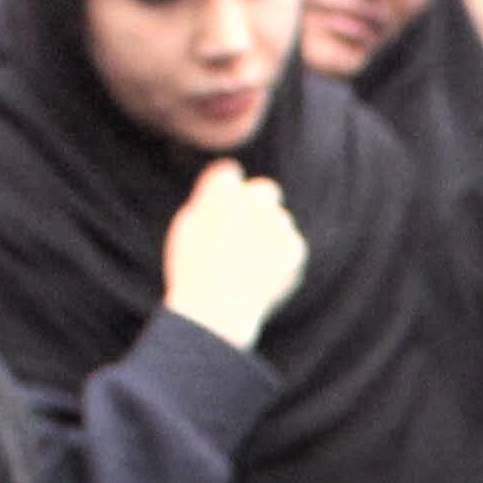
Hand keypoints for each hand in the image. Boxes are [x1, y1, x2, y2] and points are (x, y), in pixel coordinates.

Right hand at [161, 159, 305, 349]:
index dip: (228, 190)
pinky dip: (281, 257)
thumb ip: (208, 200)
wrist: (217, 310)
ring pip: (279, 221)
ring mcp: (276, 223)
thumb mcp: (187, 230)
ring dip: (269, 235)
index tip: (225, 207)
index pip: (230, 173)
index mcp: (220, 192)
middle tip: (247, 229)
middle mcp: (251, 201)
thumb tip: (228, 176)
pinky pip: (291, 244)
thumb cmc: (193, 272)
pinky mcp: (294, 248)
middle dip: (259, 205)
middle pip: (265, 191)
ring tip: (247, 264)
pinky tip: (261, 276)